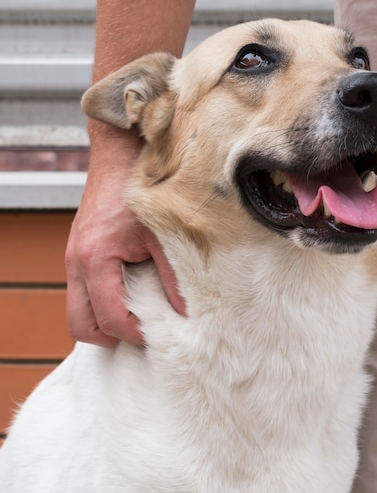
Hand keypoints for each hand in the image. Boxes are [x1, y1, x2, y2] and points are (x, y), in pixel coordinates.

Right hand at [65, 122, 185, 347]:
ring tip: (135, 317)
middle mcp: (77, 262)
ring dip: (102, 321)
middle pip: (81, 324)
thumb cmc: (139, 190)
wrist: (118, 155)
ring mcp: (73, 258)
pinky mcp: (78, 253)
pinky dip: (100, 303)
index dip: (136, 333)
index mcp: (97, 259)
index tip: (160, 334)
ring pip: (77, 311)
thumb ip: (174, 277)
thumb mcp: (163, 235)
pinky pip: (81, 292)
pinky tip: (128, 294)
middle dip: (109, 337)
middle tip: (141, 334)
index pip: (110, 318)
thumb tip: (187, 313)